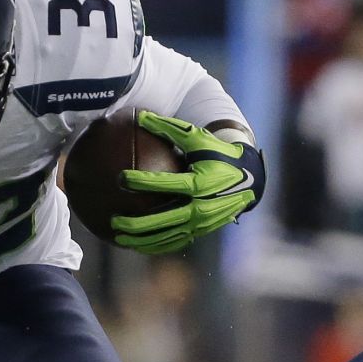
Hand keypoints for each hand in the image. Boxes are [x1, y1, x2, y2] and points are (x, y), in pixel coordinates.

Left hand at [111, 111, 264, 254]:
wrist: (248, 180)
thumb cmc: (218, 154)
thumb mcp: (199, 139)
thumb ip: (170, 129)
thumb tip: (141, 116)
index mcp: (200, 183)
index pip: (167, 184)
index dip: (143, 181)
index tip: (121, 178)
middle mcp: (200, 207)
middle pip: (163, 220)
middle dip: (136, 224)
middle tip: (114, 221)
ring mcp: (201, 223)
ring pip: (166, 237)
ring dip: (141, 240)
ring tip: (118, 238)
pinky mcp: (200, 232)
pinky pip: (174, 242)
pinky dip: (154, 245)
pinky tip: (135, 245)